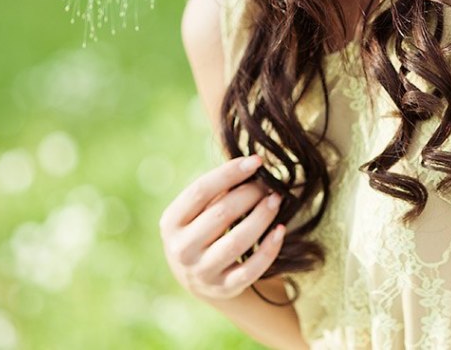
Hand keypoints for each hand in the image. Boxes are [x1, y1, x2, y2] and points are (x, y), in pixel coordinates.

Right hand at [159, 154, 285, 300]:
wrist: (199, 278)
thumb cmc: (203, 230)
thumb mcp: (197, 211)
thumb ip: (216, 190)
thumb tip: (252, 165)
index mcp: (171, 222)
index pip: (201, 191)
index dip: (230, 173)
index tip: (256, 161)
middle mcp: (181, 249)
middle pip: (221, 214)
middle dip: (250, 194)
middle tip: (269, 184)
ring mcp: (201, 272)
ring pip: (237, 241)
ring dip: (261, 217)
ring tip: (276, 200)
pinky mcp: (223, 289)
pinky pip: (251, 269)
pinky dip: (269, 248)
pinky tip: (280, 230)